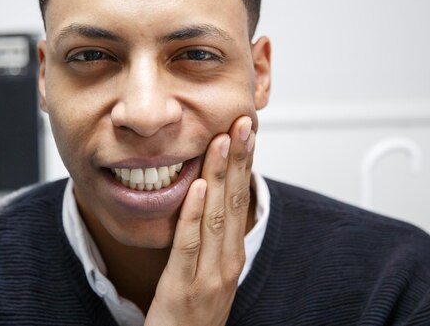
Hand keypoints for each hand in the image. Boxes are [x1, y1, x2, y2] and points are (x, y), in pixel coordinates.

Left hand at [144, 116, 255, 325]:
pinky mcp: (185, 286)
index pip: (241, 199)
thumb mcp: (209, 271)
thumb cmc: (193, 312)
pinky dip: (194, 213)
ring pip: (217, 214)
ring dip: (220, 174)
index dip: (244, 163)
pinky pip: (190, 244)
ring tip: (222, 140)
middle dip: (238, 158)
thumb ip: (210, 236)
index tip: (244, 130)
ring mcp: (209, 274)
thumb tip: (208, 196)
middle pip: (234, 200)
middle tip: (242, 122)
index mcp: (232, 253)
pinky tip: (198, 185)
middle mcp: (227, 260)